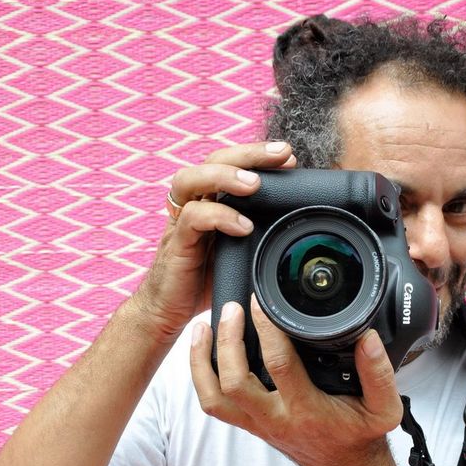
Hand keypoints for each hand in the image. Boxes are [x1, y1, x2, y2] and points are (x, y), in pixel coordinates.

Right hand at [133, 141, 295, 341]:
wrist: (168, 311)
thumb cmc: (206, 280)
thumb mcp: (240, 253)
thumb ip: (259, 235)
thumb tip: (298, 228)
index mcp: (210, 200)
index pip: (231, 163)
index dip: (258, 156)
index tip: (289, 158)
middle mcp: (193, 203)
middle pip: (213, 159)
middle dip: (249, 153)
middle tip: (281, 153)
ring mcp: (181, 222)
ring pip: (191, 178)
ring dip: (226, 176)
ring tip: (255, 185)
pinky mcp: (177, 244)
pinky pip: (192, 218)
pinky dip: (218, 216)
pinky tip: (243, 226)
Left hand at [189, 296, 403, 465]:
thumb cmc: (359, 436)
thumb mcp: (385, 409)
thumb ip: (380, 374)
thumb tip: (367, 339)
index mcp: (306, 410)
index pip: (278, 365)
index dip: (266, 329)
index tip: (262, 302)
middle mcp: (275, 418)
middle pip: (234, 381)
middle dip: (227, 341)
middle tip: (232, 308)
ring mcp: (257, 423)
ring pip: (214, 396)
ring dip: (201, 361)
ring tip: (202, 326)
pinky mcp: (248, 423)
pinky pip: (214, 403)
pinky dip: (201, 376)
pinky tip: (202, 350)